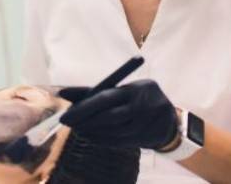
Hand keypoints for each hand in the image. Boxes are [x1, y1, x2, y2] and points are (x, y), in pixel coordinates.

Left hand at [58, 79, 178, 149]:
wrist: (168, 116)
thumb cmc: (135, 99)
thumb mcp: (119, 91)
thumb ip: (94, 92)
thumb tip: (63, 93)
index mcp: (133, 88)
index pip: (105, 98)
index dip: (83, 108)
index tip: (65, 115)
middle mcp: (142, 104)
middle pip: (110, 116)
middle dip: (86, 122)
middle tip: (69, 124)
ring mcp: (148, 122)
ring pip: (115, 132)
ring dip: (94, 133)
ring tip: (79, 130)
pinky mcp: (149, 136)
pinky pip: (122, 142)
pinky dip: (105, 141)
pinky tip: (93, 137)